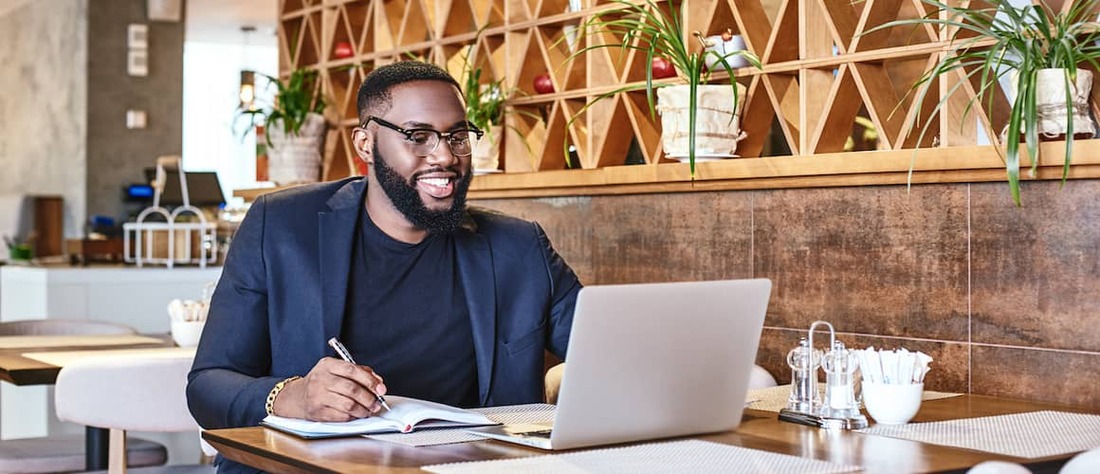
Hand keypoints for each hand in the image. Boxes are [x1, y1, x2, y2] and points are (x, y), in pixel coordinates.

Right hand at [272, 357, 387, 421]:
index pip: (352, 370)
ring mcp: (317, 396)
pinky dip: (353, 417)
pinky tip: (356, 415)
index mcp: (327, 365)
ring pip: (348, 405)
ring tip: (368, 410)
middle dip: (369, 398)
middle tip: (377, 403)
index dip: (369, 380)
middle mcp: (320, 379)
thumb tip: (378, 381)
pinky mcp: (317, 412)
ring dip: (363, 410)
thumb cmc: (322, 382)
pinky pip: (341, 416)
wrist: (297, 397)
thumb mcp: (336, 369)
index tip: (381, 389)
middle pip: (352, 389)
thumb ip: (359, 372)